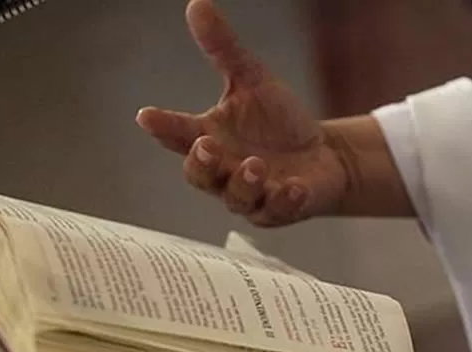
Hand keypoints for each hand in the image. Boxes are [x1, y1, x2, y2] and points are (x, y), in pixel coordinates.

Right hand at [136, 0, 346, 226]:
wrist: (323, 157)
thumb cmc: (279, 124)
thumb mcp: (254, 81)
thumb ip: (223, 50)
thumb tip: (197, 4)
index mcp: (210, 137)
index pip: (177, 133)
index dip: (162, 126)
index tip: (147, 116)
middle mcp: (224, 171)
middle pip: (199, 175)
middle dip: (201, 163)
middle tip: (207, 146)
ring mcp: (251, 195)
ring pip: (236, 198)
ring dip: (244, 183)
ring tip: (256, 165)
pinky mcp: (279, 210)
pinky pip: (277, 211)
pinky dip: (284, 201)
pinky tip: (295, 187)